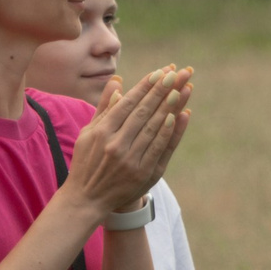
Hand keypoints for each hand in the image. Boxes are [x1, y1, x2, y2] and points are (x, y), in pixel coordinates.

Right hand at [66, 65, 193, 218]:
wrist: (87, 198)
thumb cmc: (87, 160)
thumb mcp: (88, 132)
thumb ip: (104, 107)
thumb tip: (117, 81)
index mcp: (102, 132)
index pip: (128, 103)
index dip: (146, 86)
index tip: (160, 71)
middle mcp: (116, 144)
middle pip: (144, 112)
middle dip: (162, 90)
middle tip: (177, 73)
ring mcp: (132, 160)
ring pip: (155, 127)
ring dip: (171, 106)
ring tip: (183, 88)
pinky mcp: (145, 173)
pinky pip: (160, 148)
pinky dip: (170, 131)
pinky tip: (179, 115)